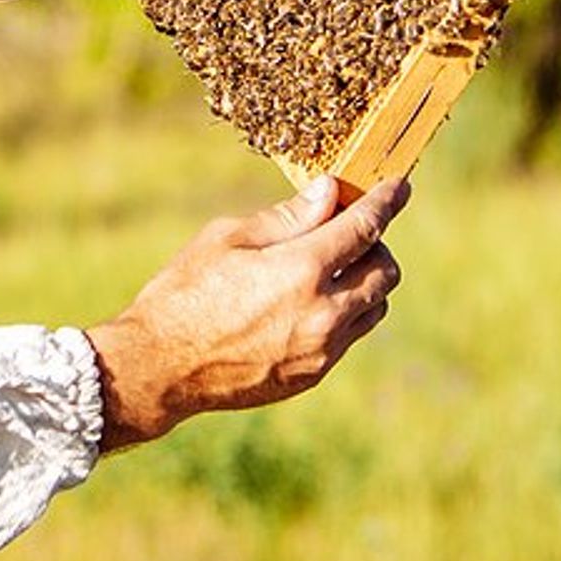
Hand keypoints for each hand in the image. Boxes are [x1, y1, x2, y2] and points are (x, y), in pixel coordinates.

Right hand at [83, 176, 408, 450]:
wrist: (161, 366)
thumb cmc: (186, 291)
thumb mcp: (228, 239)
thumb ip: (287, 218)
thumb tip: (329, 193)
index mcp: (301, 270)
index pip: (365, 228)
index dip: (387, 201)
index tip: (400, 186)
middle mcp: (323, 313)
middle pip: (384, 271)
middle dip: (376, 244)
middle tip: (348, 230)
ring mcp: (321, 349)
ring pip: (375, 306)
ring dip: (365, 281)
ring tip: (329, 267)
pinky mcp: (312, 374)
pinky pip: (350, 336)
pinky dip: (345, 311)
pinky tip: (308, 301)